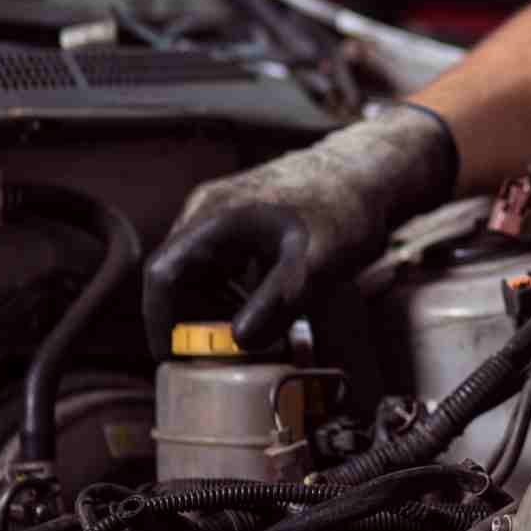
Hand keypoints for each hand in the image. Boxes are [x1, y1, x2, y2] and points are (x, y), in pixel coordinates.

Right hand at [142, 107, 456, 358]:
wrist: (371, 171)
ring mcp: (223, 214)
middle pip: (175, 278)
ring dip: (211, 311)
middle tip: (218, 357)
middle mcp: (209, 211)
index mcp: (214, 216)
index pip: (161, 275)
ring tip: (246, 339)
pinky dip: (231, 295)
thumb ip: (279, 300)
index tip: (174, 359)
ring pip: (198, 274)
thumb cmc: (345, 206)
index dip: (160, 322)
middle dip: (191, 322)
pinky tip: (263, 312)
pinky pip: (220, 266)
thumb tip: (238, 342)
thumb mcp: (317, 260)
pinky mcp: (243, 223)